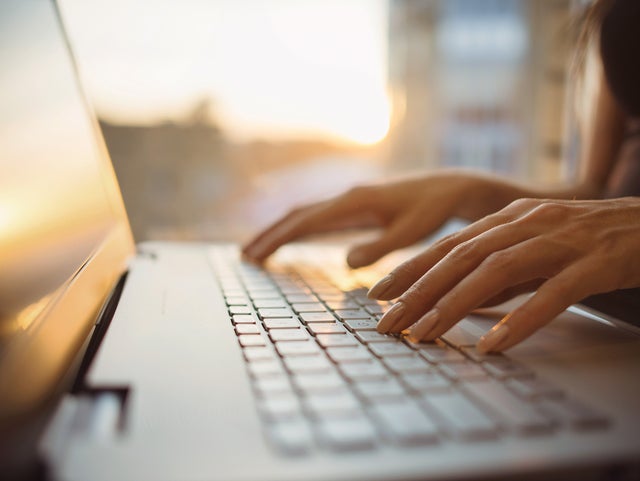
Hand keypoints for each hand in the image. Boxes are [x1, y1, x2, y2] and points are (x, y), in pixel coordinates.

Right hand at [243, 172, 495, 267]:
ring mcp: (350, 200)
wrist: (450, 188)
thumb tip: (346, 263)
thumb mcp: (412, 232)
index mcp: (355, 202)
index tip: (256, 255)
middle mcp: (347, 197)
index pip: (306, 221)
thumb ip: (380, 247)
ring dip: (281, 232)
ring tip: (258, 250)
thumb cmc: (434, 210)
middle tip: (246, 257)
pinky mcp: (356, 206)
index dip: (278, 238)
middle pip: (297, 215)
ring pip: (305, 215)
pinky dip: (299, 229)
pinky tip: (293, 240)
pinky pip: (319, 217)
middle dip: (270, 235)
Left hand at [370, 197, 639, 351]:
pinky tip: (493, 345)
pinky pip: (552, 293)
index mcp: (511, 218)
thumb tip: (455, 301)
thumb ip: (499, 273)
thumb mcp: (535, 251)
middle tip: (387, 322)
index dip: (411, 268)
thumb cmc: (591, 241)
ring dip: (454, 305)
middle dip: (419, 290)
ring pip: (496, 271)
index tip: (379, 294)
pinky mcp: (594, 263)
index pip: (449, 244)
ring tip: (424, 335)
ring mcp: (561, 240)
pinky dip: (520, 319)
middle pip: (462, 257)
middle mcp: (528, 222)